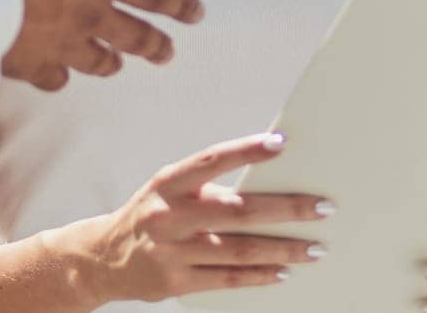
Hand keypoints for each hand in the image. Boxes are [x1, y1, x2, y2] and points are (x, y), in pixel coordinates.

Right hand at [0, 0, 204, 90]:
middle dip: (156, 44)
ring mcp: (59, 44)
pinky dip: (59, 76)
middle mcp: (87, 14)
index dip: (178, 3)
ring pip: (98, 62)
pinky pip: (53, 78)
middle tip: (168, 52)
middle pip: (135, 36)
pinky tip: (58, 75)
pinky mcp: (28, 65)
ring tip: (116, 64)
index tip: (196, 13)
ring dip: (111, 62)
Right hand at [74, 133, 332, 303]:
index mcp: (169, 183)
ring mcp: (173, 252)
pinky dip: (260, 275)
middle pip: (239, 210)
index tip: (280, 143)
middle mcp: (170, 216)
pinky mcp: (177, 282)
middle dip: (287, 209)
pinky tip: (283, 271)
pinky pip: (228, 279)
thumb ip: (208, 183)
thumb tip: (268, 174)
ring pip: (240, 250)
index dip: (246, 150)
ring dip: (284, 249)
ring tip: (314, 248)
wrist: (103, 258)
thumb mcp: (169, 188)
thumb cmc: (150, 214)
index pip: (212, 160)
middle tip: (322, 207)